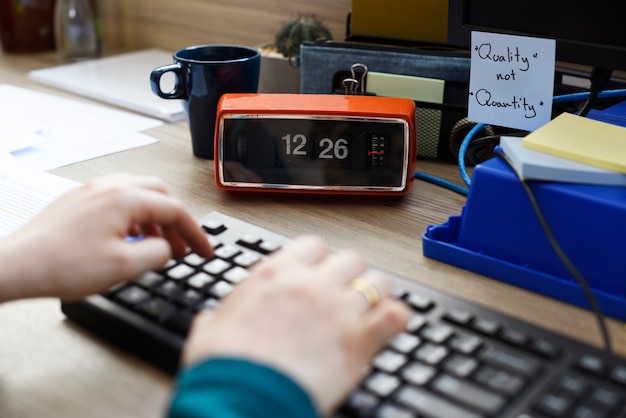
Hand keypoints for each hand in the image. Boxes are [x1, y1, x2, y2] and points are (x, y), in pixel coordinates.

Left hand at [0, 174, 211, 301]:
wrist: (17, 267)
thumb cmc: (62, 265)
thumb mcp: (125, 267)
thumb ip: (158, 253)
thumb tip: (167, 248)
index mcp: (125, 198)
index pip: (176, 210)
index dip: (196, 234)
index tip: (204, 251)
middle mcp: (109, 187)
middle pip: (159, 194)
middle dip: (176, 221)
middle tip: (181, 246)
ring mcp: (91, 192)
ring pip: (138, 196)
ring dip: (154, 219)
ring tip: (156, 246)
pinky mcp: (77, 202)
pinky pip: (116, 202)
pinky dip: (133, 218)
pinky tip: (127, 240)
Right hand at [183, 235, 409, 414]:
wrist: (241, 398)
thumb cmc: (225, 367)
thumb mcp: (210, 330)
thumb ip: (220, 316)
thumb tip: (215, 319)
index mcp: (276, 274)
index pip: (313, 245)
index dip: (319, 260)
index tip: (318, 273)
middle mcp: (311, 284)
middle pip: (351, 259)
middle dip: (349, 275)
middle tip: (344, 294)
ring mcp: (339, 309)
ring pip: (377, 282)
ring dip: (374, 294)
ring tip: (368, 310)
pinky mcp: (359, 340)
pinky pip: (395, 315)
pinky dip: (395, 319)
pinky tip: (389, 325)